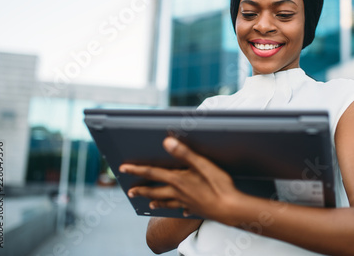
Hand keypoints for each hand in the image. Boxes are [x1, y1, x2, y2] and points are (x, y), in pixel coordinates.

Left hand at [119, 136, 241, 219]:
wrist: (231, 208)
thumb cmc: (218, 185)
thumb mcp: (202, 164)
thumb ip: (184, 153)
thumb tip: (167, 142)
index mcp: (178, 180)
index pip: (152, 173)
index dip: (137, 170)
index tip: (123, 168)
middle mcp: (179, 193)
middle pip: (155, 191)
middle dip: (141, 190)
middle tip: (130, 191)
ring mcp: (187, 203)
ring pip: (167, 202)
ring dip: (156, 201)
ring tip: (148, 203)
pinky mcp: (196, 209)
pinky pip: (183, 209)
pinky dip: (179, 209)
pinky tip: (181, 211)